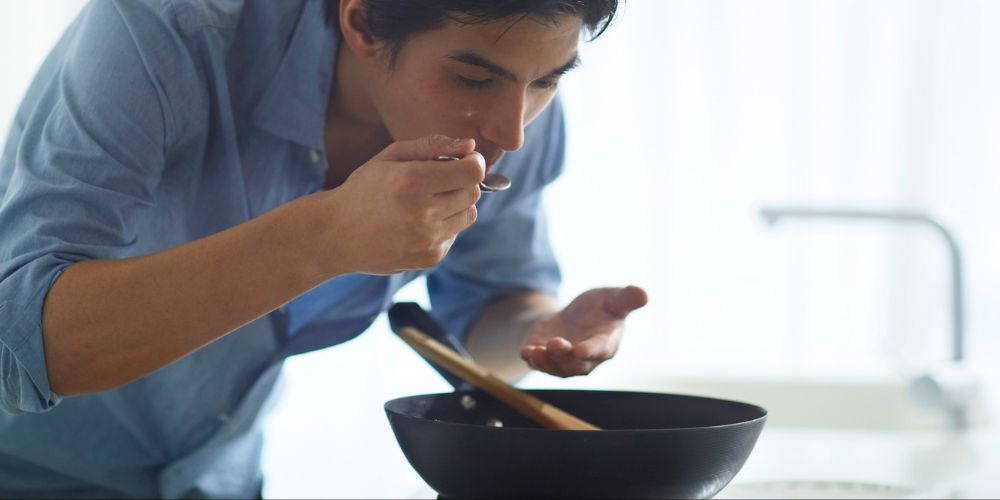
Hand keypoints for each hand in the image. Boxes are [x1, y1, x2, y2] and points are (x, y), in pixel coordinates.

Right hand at [312, 135, 484, 274]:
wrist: (336, 235)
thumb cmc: (364, 189)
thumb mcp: (390, 157)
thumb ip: (432, 146)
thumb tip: (470, 145)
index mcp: (411, 181)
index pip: (472, 171)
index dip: (474, 162)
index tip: (465, 160)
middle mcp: (422, 213)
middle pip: (473, 192)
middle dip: (462, 182)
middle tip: (438, 180)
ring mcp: (427, 239)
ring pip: (469, 214)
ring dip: (456, 204)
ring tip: (427, 202)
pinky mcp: (430, 257)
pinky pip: (455, 234)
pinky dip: (444, 225)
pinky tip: (417, 223)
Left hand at [520, 285, 647, 376]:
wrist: (571, 318)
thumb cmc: (599, 309)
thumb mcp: (612, 298)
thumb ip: (626, 299)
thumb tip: (644, 293)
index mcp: (605, 344)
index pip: (600, 351)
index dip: (591, 351)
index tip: (581, 350)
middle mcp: (585, 359)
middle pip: (575, 364)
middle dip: (564, 356)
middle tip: (557, 344)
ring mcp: (563, 362)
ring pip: (555, 368)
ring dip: (545, 361)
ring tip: (536, 350)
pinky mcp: (545, 359)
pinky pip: (538, 364)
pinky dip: (531, 360)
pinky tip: (525, 351)